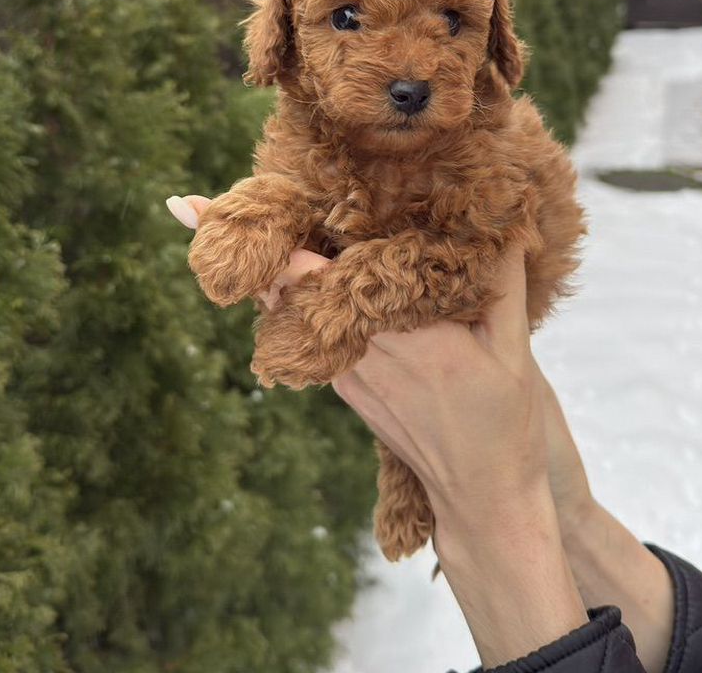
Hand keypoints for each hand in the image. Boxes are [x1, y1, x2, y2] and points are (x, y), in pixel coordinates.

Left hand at [168, 195, 595, 532]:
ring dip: (260, 271)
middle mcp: (353, 352)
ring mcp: (342, 372)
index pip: (305, 276)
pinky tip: (294, 275)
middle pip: (276, 290)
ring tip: (228, 228)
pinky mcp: (345, 386)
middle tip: (189, 206)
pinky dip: (290, 298)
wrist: (478, 496)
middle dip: (237, 249)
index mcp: (392, 334)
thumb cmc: (499, 425)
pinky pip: (303, 331)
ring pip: (284, 312)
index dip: (258, 238)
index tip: (198, 209)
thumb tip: (506, 218)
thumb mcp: (512, 350)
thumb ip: (503, 280)